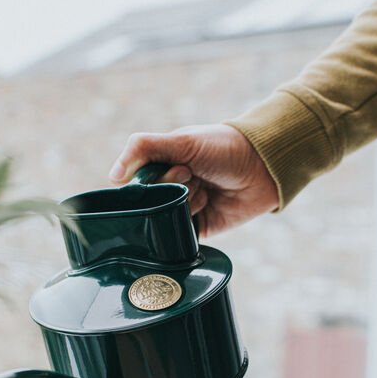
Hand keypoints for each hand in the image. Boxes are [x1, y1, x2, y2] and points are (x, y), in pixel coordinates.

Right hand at [109, 124, 278, 236]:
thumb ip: (142, 149)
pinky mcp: (196, 230)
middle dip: (173, 189)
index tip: (177, 167)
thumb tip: (113, 177)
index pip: (136, 181)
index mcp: (161, 165)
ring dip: (187, 204)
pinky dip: (189, 224)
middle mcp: (168, 189)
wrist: (263, 168)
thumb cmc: (223, 148)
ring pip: (165, 219)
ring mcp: (182, 210)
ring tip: (206, 190)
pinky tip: (206, 207)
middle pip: (150, 202)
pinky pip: (179, 237)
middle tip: (194, 176)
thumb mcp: (180, 140)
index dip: (153, 178)